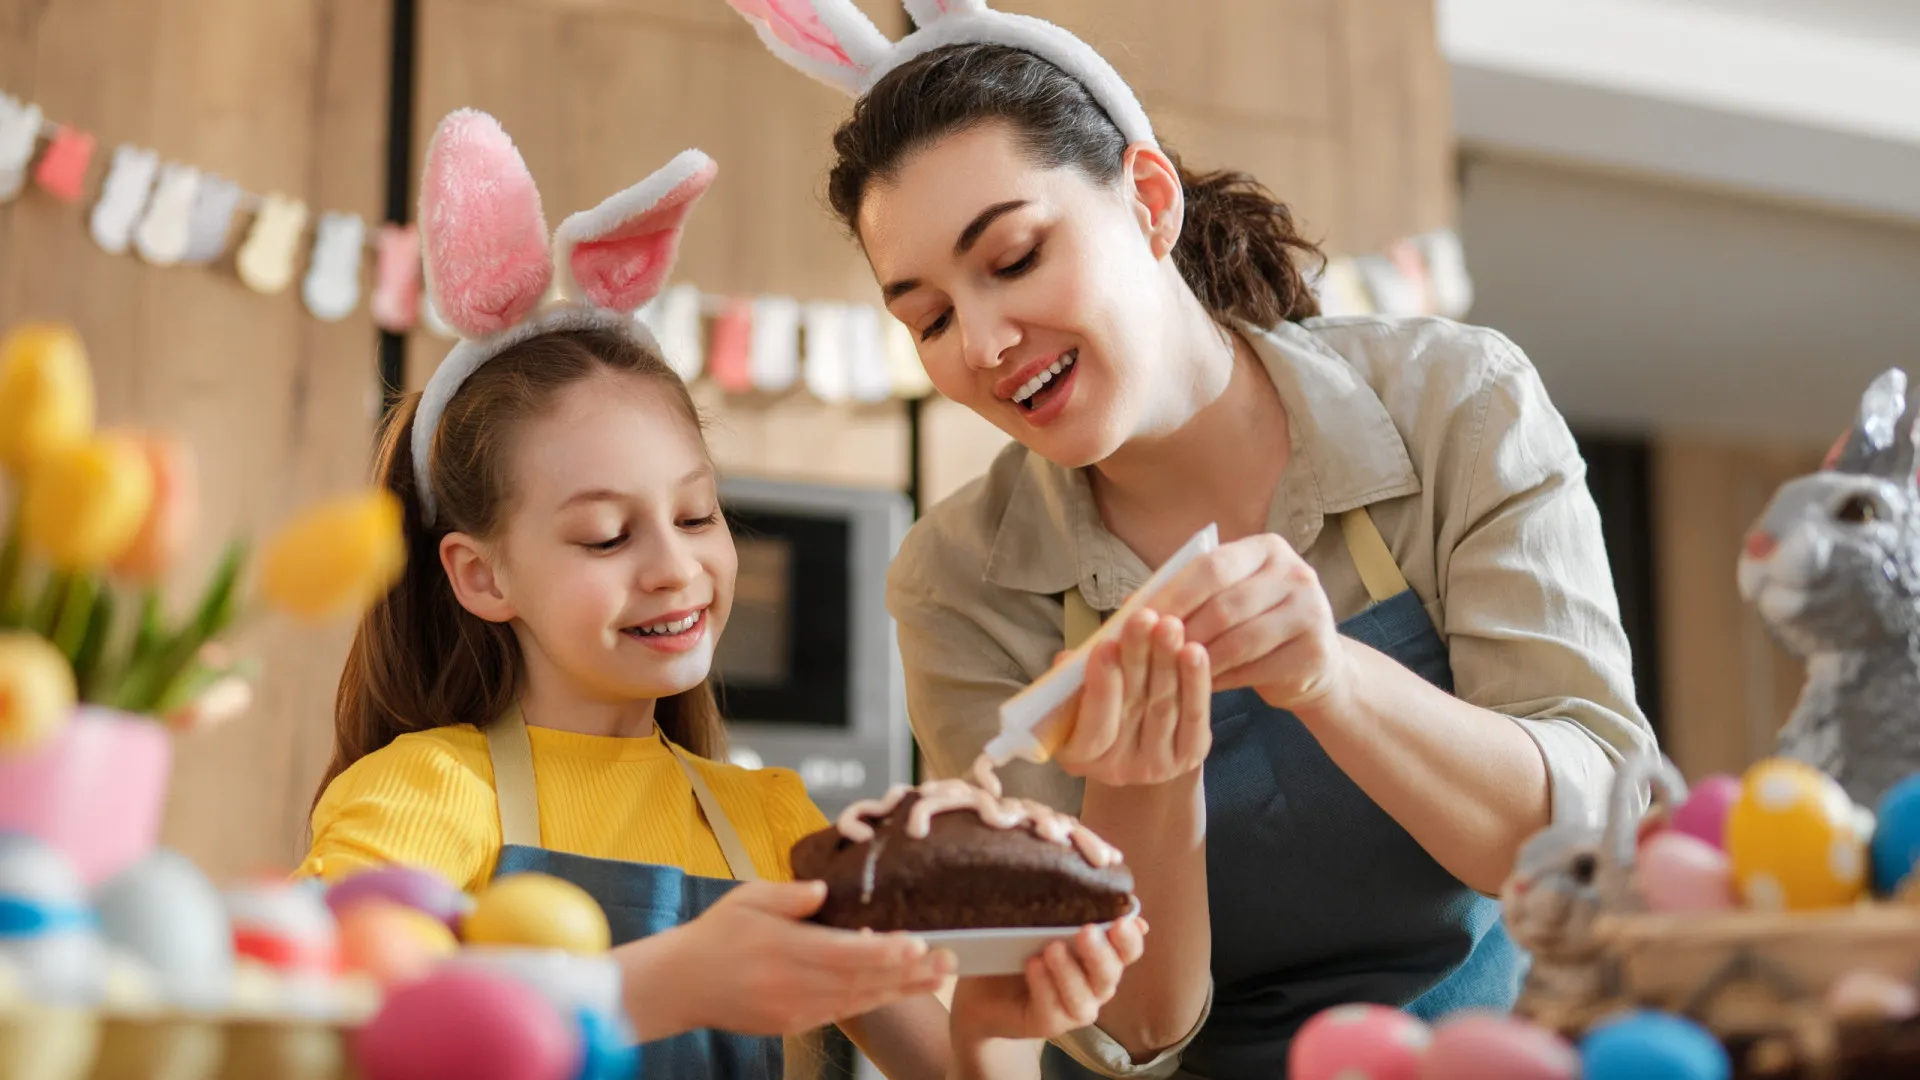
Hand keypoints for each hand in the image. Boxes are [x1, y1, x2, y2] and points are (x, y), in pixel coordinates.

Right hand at [621, 880, 955, 1038]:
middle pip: (860, 980)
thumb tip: (824, 890)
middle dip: (907, 973)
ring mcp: (795, 1009)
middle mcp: (792, 984)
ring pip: (857, 1000)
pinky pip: (842, 1011)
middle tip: (948, 962)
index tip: (917, 944)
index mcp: (782, 948)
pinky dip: (872, 1000)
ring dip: (900, 989)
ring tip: (937, 976)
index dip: (882, 952)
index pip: (842, 953)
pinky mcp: (794, 1023)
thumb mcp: (747, 899)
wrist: (683, 984)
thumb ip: (788, 896)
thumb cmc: (717, 934)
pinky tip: (898, 989)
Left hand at [948, 916, 1146, 1042]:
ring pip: (1084, 997)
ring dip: (1069, 972)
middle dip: (1100, 954)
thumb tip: (1109, 878)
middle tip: (1086, 932)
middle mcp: (1095, 984)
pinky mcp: (1049, 1023)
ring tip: (1051, 948)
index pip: (1128, 949)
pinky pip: (1052, 1009)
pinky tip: (1033, 966)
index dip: (1129, 939)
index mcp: (1102, 955)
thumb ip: (1073, 902)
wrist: (984, 985)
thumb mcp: (1043, 917)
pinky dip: (1044, 986)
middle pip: (1110, 974)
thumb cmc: (1020, 944)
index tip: (1121, 922)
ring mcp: (1074, 1007)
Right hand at [1048, 610, 1210, 786]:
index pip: (1093, 726)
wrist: (1135, 741)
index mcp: (1078, 756)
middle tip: (1144, 619)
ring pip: (1165, 707)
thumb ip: (1071, 680)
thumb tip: (1068, 660)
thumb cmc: (1095, 706)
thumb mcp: (1073, 694)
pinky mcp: (1189, 756)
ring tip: (1170, 625)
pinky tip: (1195, 651)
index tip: (1105, 646)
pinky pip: (1195, 716)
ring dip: (1169, 662)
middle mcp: (1117, 769)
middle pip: (1132, 708)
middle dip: (1138, 659)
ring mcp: (1157, 766)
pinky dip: (1196, 682)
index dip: (1100, 687)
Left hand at [1153, 533, 1349, 711]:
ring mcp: (1312, 611)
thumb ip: (1186, 595)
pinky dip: (1222, 680)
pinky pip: (1255, 669)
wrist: (1311, 662)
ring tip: (1171, 672)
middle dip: (1183, 632)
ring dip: (1199, 661)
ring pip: (1238, 641)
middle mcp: (1296, 573)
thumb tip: (1129, 605)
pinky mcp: (1315, 651)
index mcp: (1267, 549)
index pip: (1211, 566)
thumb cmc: (1253, 625)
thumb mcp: (1226, 598)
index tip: (1139, 618)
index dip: (1173, 594)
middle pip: (1224, 605)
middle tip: (1150, 653)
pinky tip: (1201, 687)